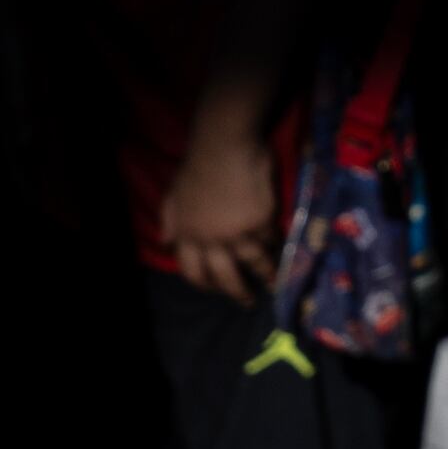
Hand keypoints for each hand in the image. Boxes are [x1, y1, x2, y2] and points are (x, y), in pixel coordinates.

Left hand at [160, 122, 277, 301]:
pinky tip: (281, 249)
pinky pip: (270, 239)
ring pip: (254, 263)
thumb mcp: (173, 195)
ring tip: (274, 284)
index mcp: (187, 235)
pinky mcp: (261, 221)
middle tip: (248, 301)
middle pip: (225, 276)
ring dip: (265, 276)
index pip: (193, 272)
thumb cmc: (198, 166)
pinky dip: (276, 246)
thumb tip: (166, 243)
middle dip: (238, 292)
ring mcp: (238, 232)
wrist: (224, 147)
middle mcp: (211, 240)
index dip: (205, 284)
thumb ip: (170, 220)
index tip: (216, 289)